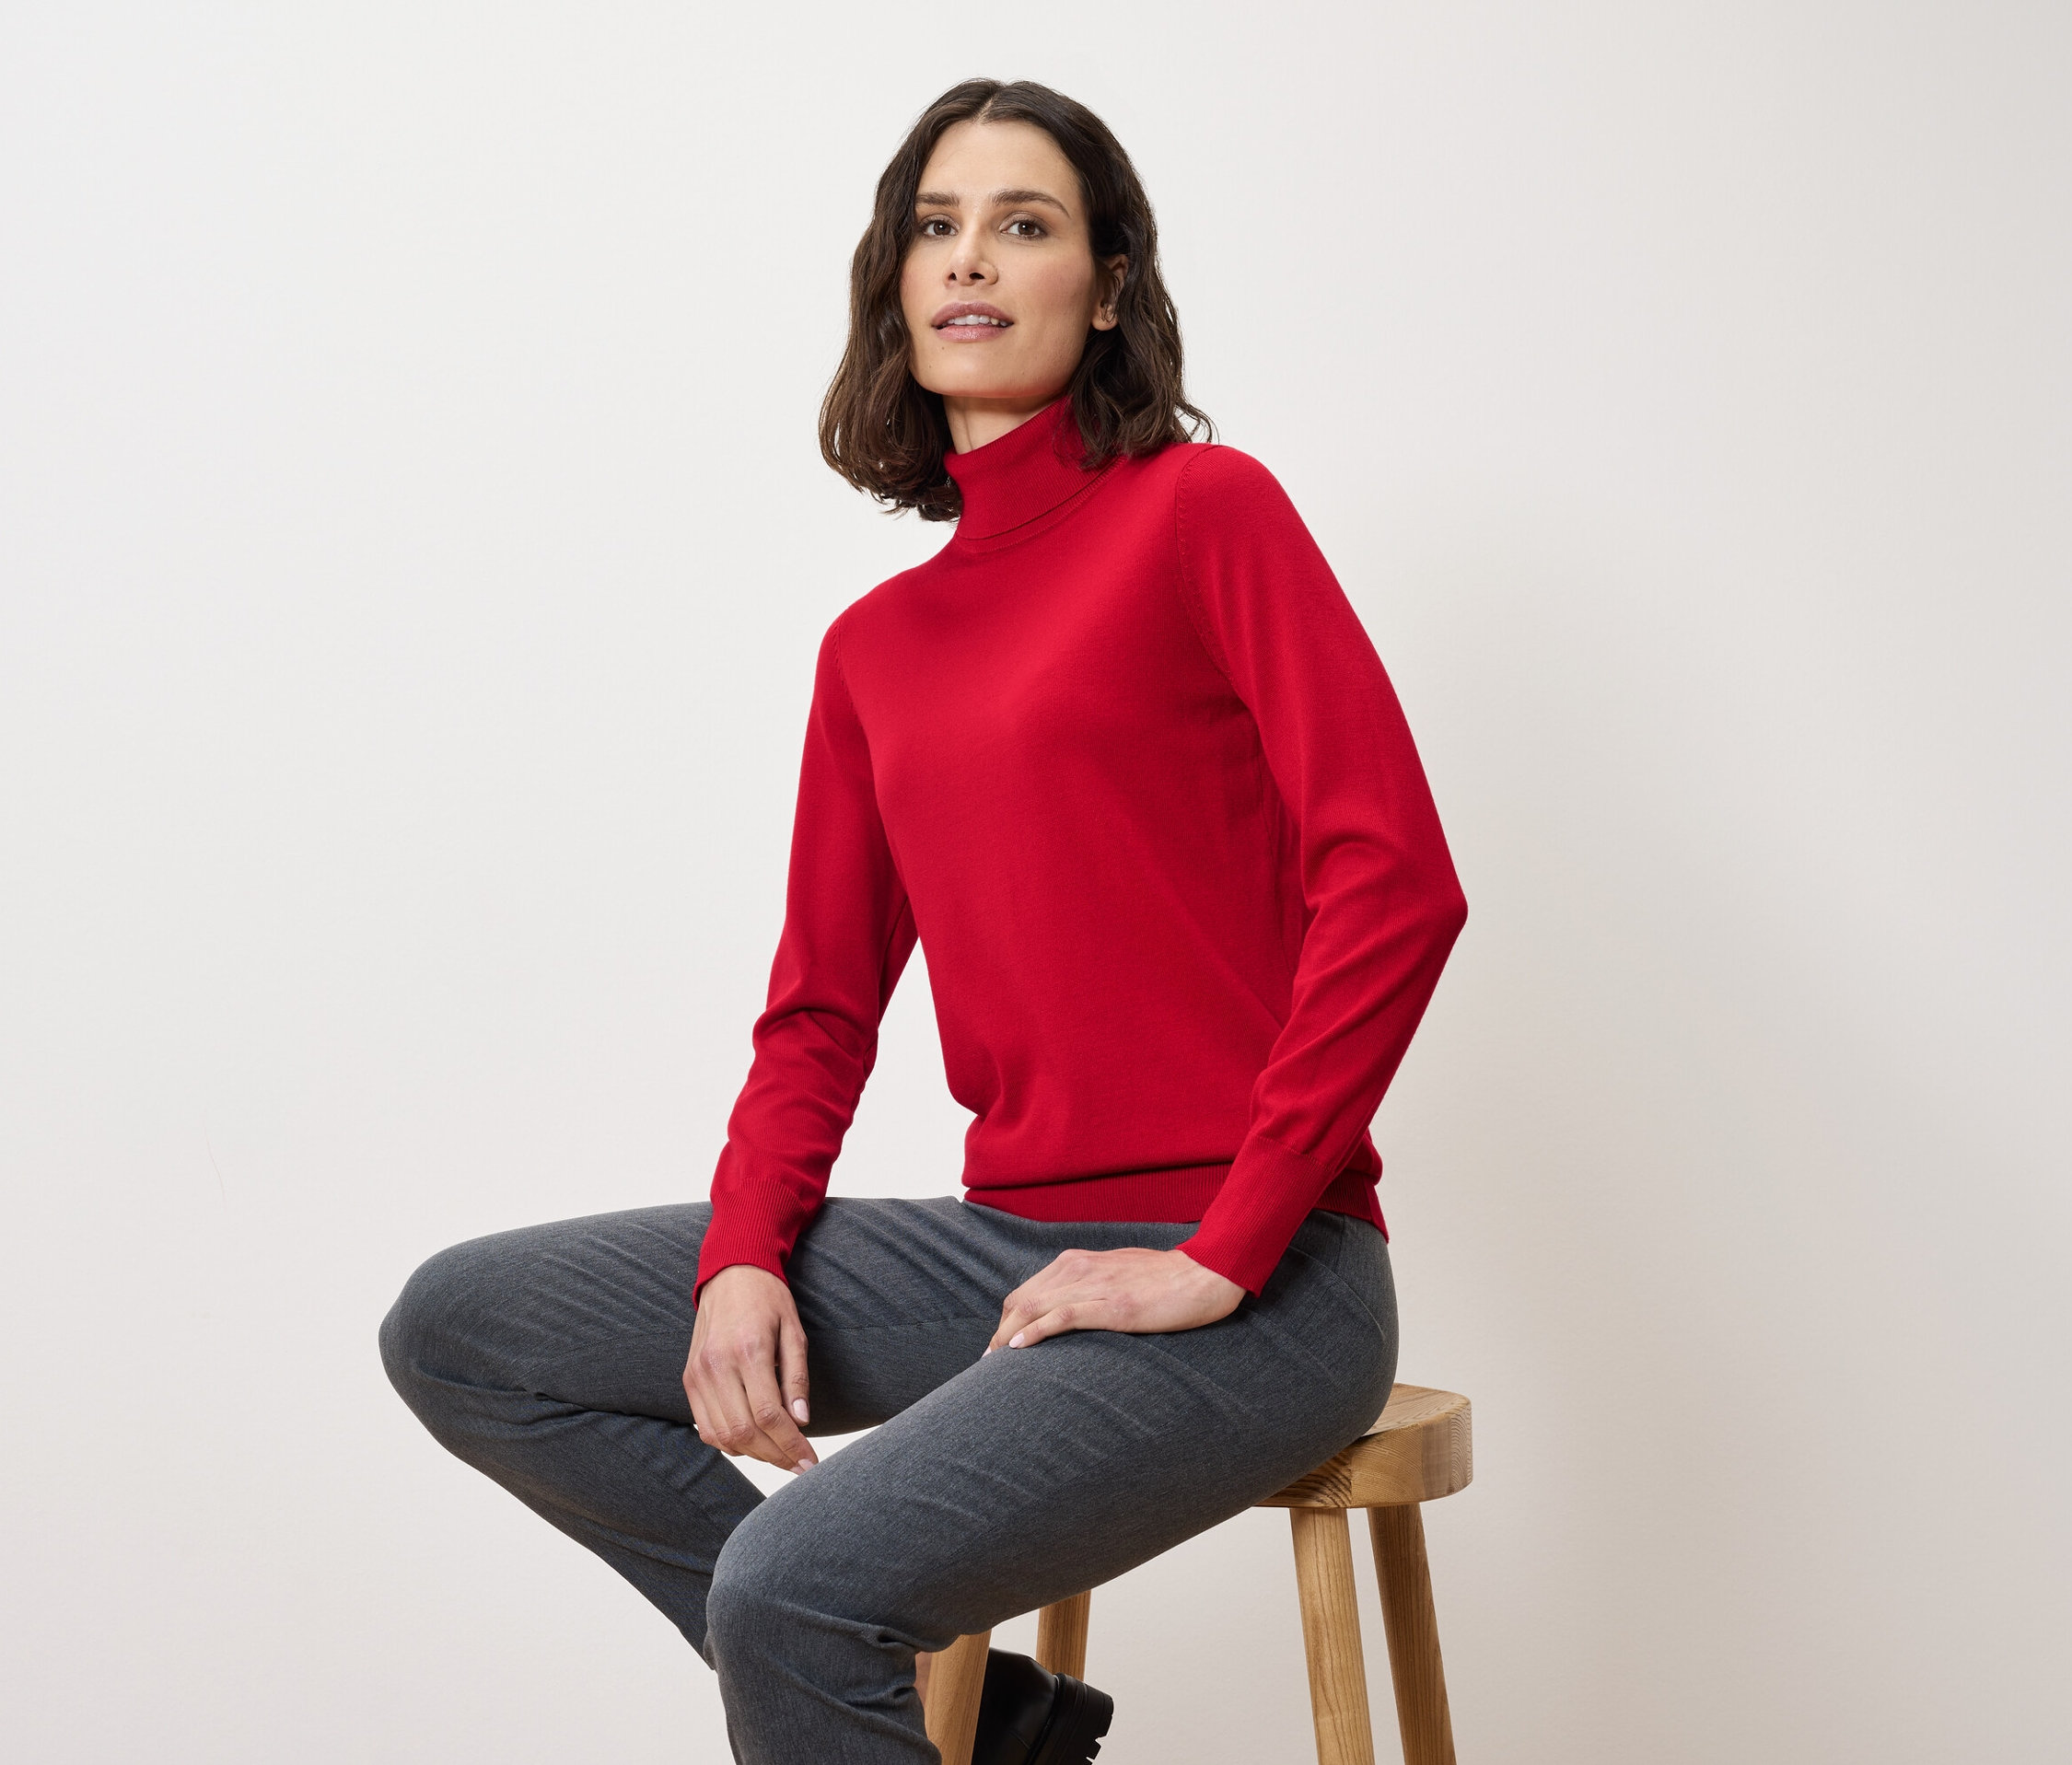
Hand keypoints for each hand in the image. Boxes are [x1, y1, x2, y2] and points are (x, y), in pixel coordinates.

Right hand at [682, 1264, 817, 1473]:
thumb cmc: (768, 1300)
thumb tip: (802, 1421)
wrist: (730, 1274)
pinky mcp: (689, 1378)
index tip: (809, 1461)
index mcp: (748, 1350)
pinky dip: (729, 1443)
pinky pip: (705, 1426)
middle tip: (799, 1465)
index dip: (791, 1445)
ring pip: (722, 1436)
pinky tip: (752, 1442)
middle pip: (744, 1432)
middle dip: (775, 1456)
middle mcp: (717, 1365)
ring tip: (779, 1455)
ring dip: (753, 1454)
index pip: (769, 1415)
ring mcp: (698, 1374)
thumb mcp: (794, 1331)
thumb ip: (797, 1378)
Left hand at [986, 1246, 1245, 1351]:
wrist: (1204, 1274)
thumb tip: (1074, 1309)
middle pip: (1021, 1300)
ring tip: (993, 1363)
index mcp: (1078, 1261)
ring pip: (1033, 1307)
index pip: (1027, 1290)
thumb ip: (1092, 1286)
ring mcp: (1094, 1286)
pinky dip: (1035, 1332)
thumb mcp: (1119, 1275)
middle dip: (1000, 1332)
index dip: (1008, 1319)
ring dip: (1007, 1336)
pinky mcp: (1111, 1306)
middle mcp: (1079, 1268)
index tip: (999, 1346)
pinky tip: (1019, 1350)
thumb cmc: (1166, 1278)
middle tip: (988, 1363)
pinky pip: (1061, 1317)